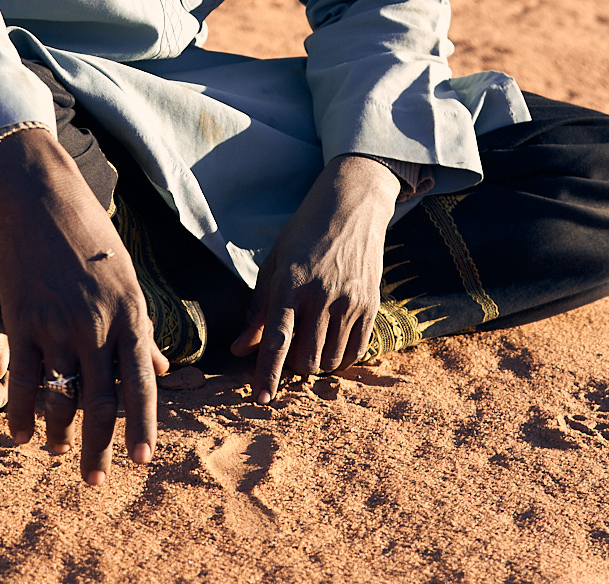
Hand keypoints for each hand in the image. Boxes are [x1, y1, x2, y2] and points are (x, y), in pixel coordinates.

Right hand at [0, 129, 166, 484]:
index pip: (141, 384)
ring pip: (61, 397)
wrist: (42, 200)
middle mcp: (97, 325)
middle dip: (99, 447)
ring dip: (59, 434)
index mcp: (130, 313)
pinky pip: (24, 380)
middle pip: (101, 402)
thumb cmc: (91, 239)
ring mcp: (58, 324)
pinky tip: (22, 435)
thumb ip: (141, 329)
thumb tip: (161, 370)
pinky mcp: (23, 320)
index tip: (142, 461)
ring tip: (57, 451)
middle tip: (96, 479)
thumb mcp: (127, 279)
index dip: (142, 426)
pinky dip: (22, 414)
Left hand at [231, 154, 396, 402]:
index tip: (260, 401)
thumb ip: (257, 310)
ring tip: (312, 337)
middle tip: (291, 344)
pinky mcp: (370, 305)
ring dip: (317, 362)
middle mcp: (322, 294)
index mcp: (291, 282)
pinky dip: (341, 357)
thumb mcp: (274, 263)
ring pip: (331, 361)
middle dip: (293, 364)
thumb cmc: (304, 233)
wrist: (351, 207)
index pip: (277, 338)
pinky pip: (356, 352)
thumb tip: (238, 349)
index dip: (268, 373)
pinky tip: (333, 339)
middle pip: (306, 359)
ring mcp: (350, 301)